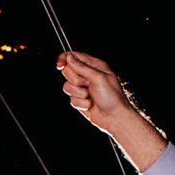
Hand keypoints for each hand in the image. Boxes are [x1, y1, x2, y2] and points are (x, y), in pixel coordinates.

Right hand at [55, 52, 168, 169]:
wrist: (114, 118)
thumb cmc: (112, 97)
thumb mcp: (99, 78)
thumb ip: (82, 67)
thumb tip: (69, 57)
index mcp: (94, 66)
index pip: (75, 56)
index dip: (65, 58)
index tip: (60, 64)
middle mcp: (87, 76)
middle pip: (68, 71)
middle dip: (75, 80)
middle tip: (86, 84)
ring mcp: (83, 88)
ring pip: (67, 86)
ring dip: (78, 93)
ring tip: (90, 96)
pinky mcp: (80, 99)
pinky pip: (71, 99)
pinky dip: (80, 103)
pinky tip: (90, 105)